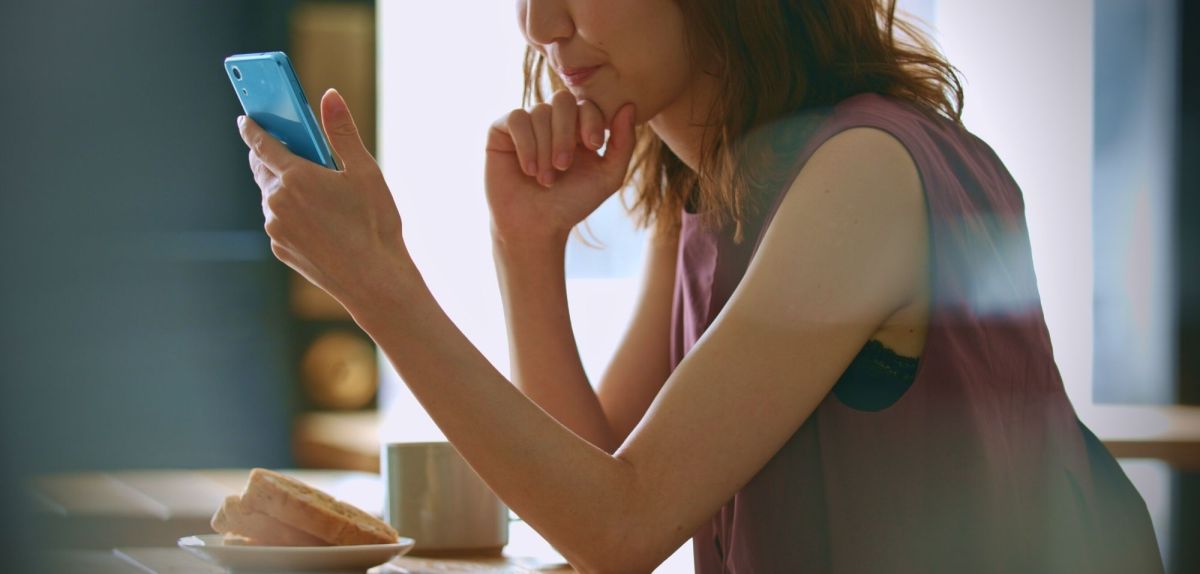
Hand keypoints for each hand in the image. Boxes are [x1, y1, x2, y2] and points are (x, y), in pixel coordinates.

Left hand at [238, 89, 407, 307]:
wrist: (374, 280)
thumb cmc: (375, 225)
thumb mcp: (364, 172)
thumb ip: (342, 131)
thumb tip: (330, 95)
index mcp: (296, 177)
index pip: (263, 143)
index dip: (253, 128)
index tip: (245, 119)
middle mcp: (277, 201)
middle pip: (263, 169)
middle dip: (272, 157)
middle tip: (293, 152)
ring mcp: (275, 227)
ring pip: (272, 197)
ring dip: (285, 188)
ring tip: (316, 192)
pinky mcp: (280, 248)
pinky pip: (279, 222)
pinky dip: (291, 214)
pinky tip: (320, 220)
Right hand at [485, 90, 636, 245]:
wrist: (535, 226)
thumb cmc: (571, 204)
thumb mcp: (607, 177)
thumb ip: (623, 143)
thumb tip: (629, 106)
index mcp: (577, 128)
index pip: (587, 104)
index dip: (591, 120)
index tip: (594, 146)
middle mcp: (551, 121)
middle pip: (562, 99)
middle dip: (565, 132)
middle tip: (564, 165)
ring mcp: (526, 124)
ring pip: (539, 112)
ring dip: (545, 148)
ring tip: (545, 180)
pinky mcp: (501, 131)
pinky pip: (516, 118)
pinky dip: (526, 144)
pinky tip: (528, 170)